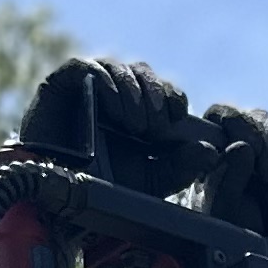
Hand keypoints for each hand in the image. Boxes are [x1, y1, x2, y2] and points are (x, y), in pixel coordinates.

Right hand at [19, 54, 202, 197]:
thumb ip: (180, 168)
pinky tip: (116, 111)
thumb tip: (212, 153)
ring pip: (119, 69)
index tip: (177, 116)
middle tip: (155, 126)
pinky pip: (88, 68)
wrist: (56, 199)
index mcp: (136, 113)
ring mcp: (87, 86)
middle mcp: (114, 95)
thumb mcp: (150, 182)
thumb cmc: (101, 190)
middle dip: (154, 95)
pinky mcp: (62, 82)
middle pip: (143, 73)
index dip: (172, 97)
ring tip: (136, 125)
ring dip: (134, 93)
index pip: (161, 90)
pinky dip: (107, 84)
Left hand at [194, 102, 267, 254]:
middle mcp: (242, 145)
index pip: (225, 116)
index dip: (241, 125)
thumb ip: (227, 178)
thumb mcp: (217, 211)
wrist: (249, 264)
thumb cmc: (221, 239)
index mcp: (214, 148)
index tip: (252, 149)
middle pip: (261, 120)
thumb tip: (243, 147)